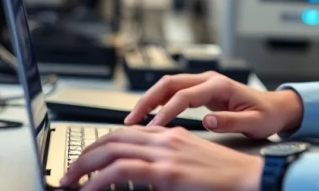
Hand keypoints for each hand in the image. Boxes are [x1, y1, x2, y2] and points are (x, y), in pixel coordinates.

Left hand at [60, 126, 262, 190]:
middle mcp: (164, 138)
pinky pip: (122, 170)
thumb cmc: (225, 175)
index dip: (97, 144)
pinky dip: (99, 179)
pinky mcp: (167, 172)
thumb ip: (165, 162)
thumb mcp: (190, 162)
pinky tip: (89, 189)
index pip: (123, 132)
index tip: (83, 160)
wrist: (249, 178)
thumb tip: (142, 175)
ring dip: (83, 166)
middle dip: (83, 155)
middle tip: (69, 173)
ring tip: (70, 181)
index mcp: (169, 135)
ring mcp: (165, 153)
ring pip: (111, 150)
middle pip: (112, 137)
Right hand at [126, 72, 303, 139]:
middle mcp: (210, 79)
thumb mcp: (254, 122)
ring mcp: (205, 83)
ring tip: (134, 118)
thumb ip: (230, 121)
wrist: (275, 108)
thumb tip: (207, 121)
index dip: (166, 111)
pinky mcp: (202, 90)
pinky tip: (150, 115)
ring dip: (150, 99)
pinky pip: (175, 92)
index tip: (154, 127)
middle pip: (170, 83)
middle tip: (131, 119)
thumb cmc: (266, 115)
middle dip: (148, 99)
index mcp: (220, 85)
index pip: (184, 96)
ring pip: (169, 85)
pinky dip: (159, 102)